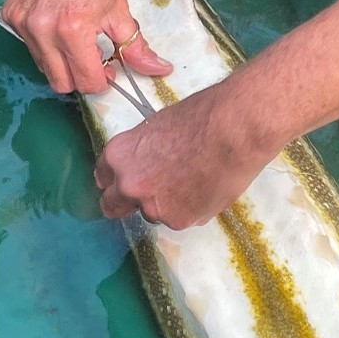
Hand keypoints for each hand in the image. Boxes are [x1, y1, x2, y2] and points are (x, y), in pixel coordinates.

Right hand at [2, 0, 171, 93]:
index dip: (102, 81)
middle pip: (60, 82)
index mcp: (73, 30)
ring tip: (80, 39)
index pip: (86, 81)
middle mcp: (43, 29)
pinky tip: (61, 24)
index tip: (110, 69)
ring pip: (43, 66)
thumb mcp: (121, 11)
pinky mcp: (11, 13)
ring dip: (63, 61)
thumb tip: (158, 70)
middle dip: (81, 76)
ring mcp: (23, 22)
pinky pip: (29, 46)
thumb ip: (136, 48)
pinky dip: (46, 44)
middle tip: (97, 59)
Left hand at [94, 81, 275, 228]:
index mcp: (120, 155)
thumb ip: (144, 151)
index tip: (125, 180)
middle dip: (126, 202)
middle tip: (151, 192)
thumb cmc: (202, 116)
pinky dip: (192, 208)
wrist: (235, 130)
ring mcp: (154, 208)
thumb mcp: (159, 126)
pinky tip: (209, 187)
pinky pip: (182, 218)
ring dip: (166, 203)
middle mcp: (129, 185)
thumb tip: (149, 162)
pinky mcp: (180, 221)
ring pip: (154, 212)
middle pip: (114, 205)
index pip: (103, 177)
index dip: (116, 179)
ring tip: (195, 180)